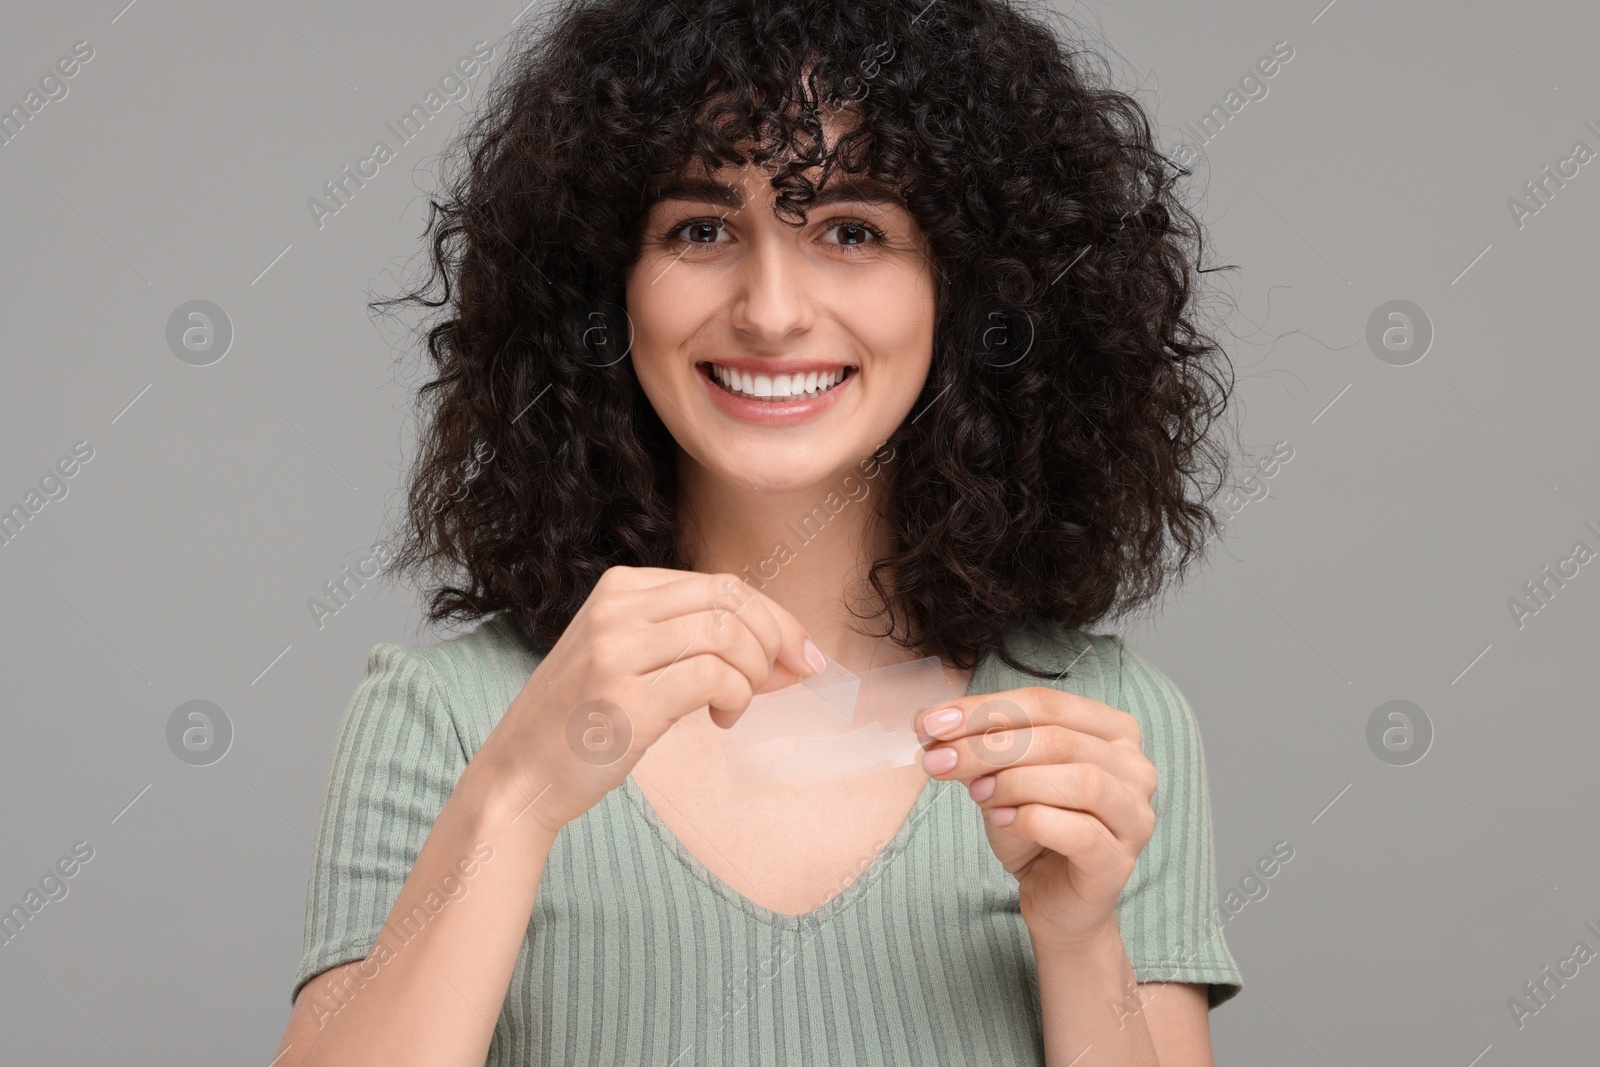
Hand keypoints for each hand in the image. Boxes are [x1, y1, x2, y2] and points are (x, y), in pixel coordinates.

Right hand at [477, 566, 823, 835]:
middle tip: (794, 675)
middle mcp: (616, 609)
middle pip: (731, 599)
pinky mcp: (625, 697)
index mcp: (619, 588)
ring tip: (740, 703)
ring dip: (755, 673)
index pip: (721, 584)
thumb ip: (695, 642)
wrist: (518, 777)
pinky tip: (722, 720)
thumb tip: (790, 652)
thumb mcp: (630, 657)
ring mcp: (617, 650)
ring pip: (727, 634)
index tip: (799, 654)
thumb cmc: (585, 722)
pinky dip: (737, 699)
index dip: (772, 617)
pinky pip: (713, 678)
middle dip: (778, 636)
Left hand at [915, 688, 1157, 950]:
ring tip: (977, 794)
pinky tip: (1002, 820)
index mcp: (1112, 730)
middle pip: (1059, 738)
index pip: (1046, 703)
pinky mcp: (1120, 861)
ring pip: (1080, 780)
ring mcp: (1135, 815)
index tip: (930, 723)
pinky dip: (1033, 820)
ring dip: (1015, 782)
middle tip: (939, 760)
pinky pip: (1081, 831)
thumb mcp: (1002, 776)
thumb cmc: (1035, 828)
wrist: (1055, 899)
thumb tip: (933, 724)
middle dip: (988, 745)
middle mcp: (1134, 767)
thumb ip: (982, 747)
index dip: (984, 709)